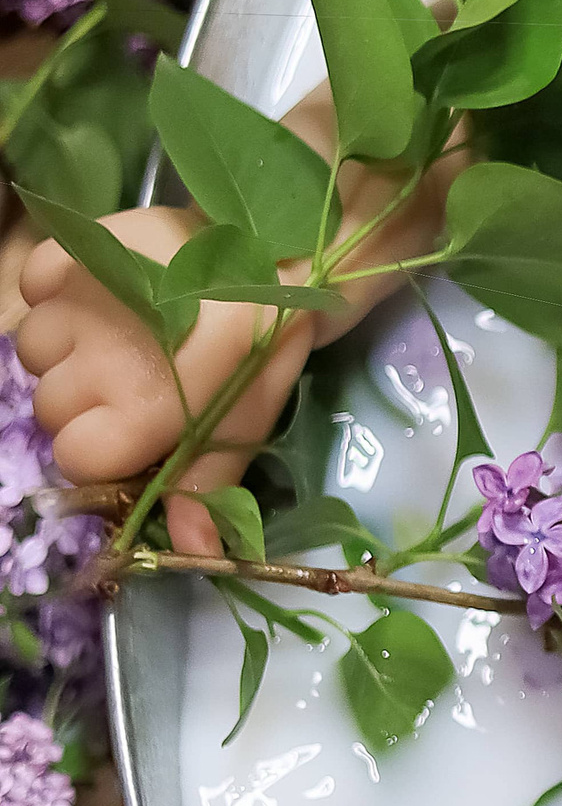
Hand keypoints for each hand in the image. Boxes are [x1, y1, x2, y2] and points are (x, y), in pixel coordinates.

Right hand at [11, 208, 313, 559]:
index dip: (102, 451)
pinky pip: (33, 285)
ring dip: (65, 351)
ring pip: (32, 351)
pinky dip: (52, 291)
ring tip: (117, 336)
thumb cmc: (267, 348)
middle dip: (84, 404)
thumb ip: (206, 487)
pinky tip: (96, 295)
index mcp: (140, 411)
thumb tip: (194, 556)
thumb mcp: (246, 422)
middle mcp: (96, 360)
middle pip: (51, 408)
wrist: (285, 254)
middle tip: (131, 380)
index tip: (131, 432)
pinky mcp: (78, 250)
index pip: (75, 458)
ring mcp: (80, 302)